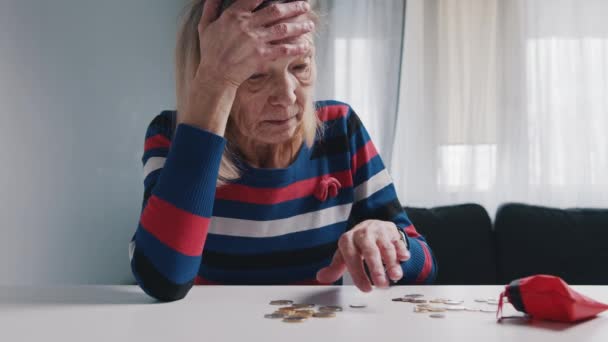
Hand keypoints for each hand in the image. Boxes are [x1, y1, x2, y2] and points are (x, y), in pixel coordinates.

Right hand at [196, 0, 313, 88]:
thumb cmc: (210, 51)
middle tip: (305, 5)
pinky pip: (283, 49)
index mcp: (234, 15)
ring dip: (298, 26)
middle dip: (293, 7)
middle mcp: (247, 25)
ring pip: (283, 29)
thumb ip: (211, 8)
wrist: (215, 75)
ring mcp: (255, 40)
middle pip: (275, 11)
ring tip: (310, 24)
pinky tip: (305, 45)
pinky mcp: (262, 55)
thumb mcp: (205, 26)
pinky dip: (296, 47)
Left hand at [316, 220, 410, 291]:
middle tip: (382, 284)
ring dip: (392, 262)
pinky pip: (397, 241)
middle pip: (369, 251)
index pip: (351, 257)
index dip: (358, 274)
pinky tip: (404, 258)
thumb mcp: (344, 255)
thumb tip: (321, 277)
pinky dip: (401, 250)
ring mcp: (378, 231)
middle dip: (376, 268)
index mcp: (347, 240)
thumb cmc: (357, 246)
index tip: (366, 289)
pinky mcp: (391, 231)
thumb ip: (335, 268)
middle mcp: (363, 234)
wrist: (371, 227)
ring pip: (385, 247)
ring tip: (395, 276)